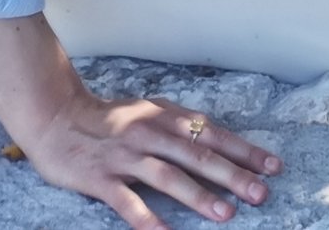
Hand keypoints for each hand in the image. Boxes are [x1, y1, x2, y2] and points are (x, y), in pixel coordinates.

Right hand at [0, 11, 278, 229]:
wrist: (55, 118)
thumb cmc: (109, 119)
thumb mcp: (149, 112)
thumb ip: (179, 124)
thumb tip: (216, 138)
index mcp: (165, 117)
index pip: (213, 134)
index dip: (244, 150)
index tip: (273, 166)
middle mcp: (149, 133)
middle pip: (197, 155)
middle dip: (233, 175)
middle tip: (261, 193)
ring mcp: (124, 157)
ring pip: (168, 177)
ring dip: (199, 196)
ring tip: (227, 213)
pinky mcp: (99, 179)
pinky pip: (126, 201)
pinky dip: (147, 217)